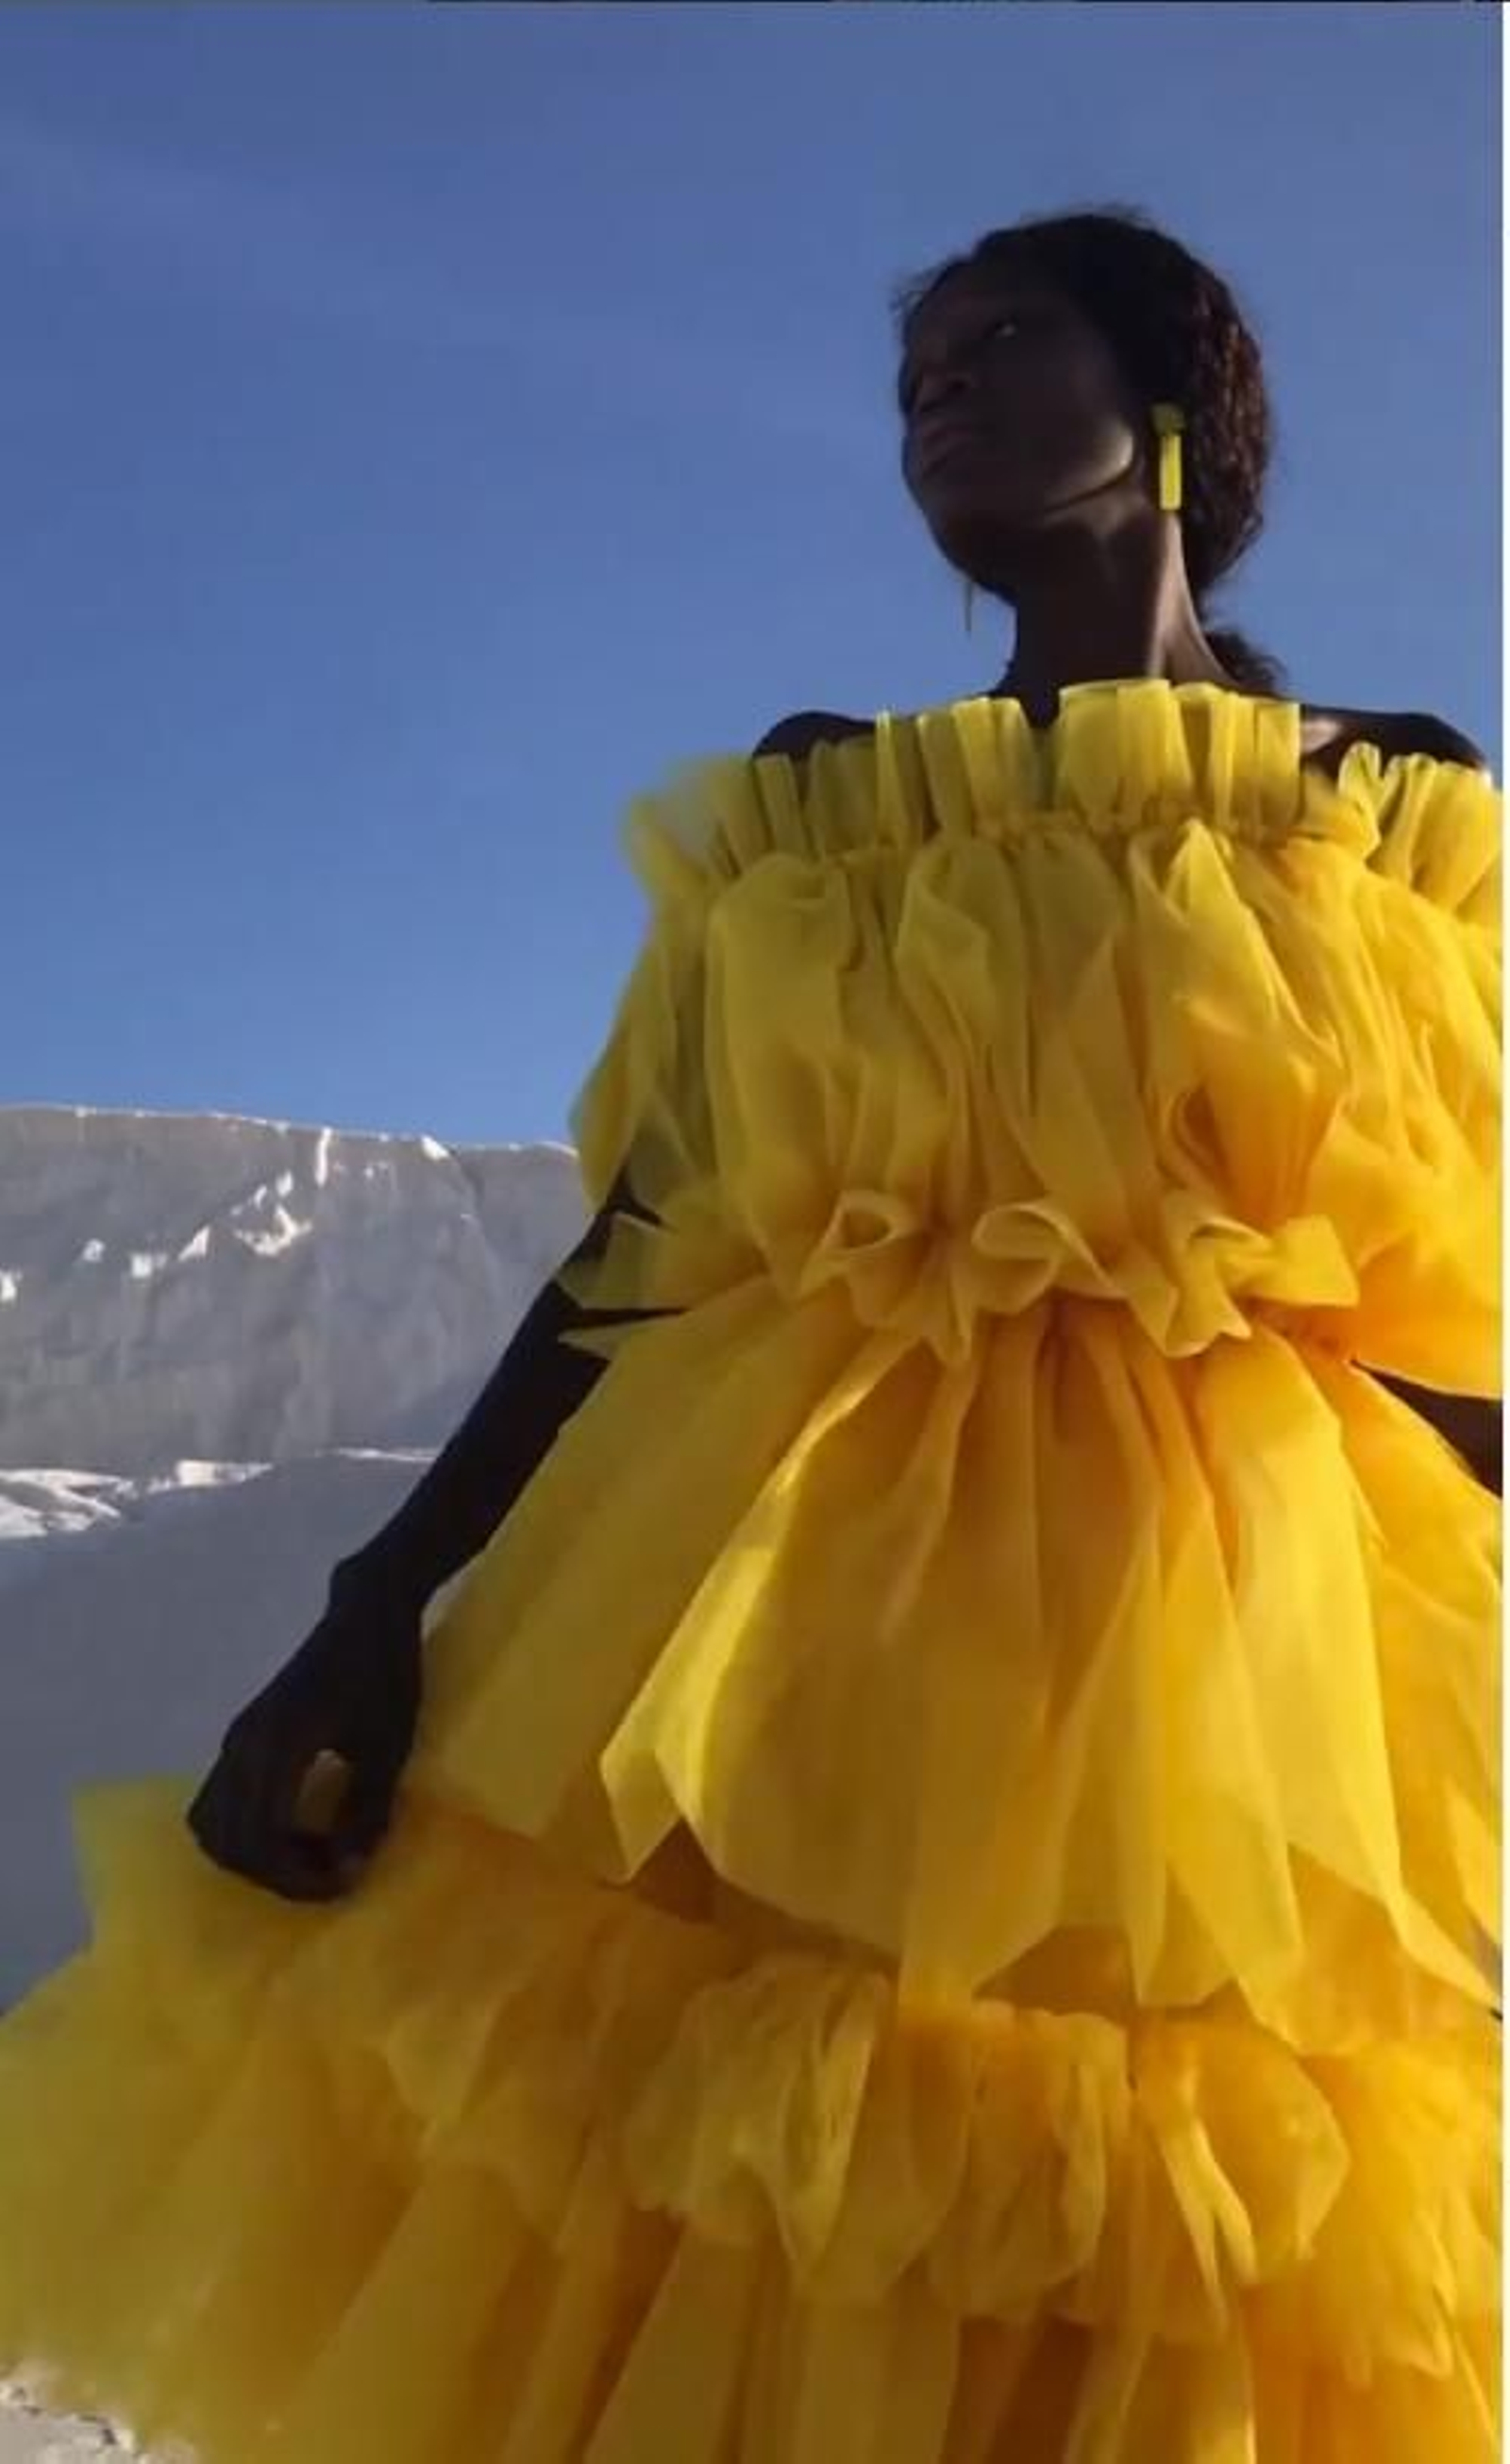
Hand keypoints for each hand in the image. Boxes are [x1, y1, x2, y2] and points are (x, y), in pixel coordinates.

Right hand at [186, 1579, 422, 1901]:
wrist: (367, 1612)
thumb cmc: (385, 1672)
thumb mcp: (388, 1747)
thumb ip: (366, 1810)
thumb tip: (347, 1868)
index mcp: (275, 1747)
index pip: (258, 1839)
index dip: (295, 1877)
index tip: (343, 1882)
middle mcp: (241, 1745)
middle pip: (226, 1840)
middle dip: (274, 1872)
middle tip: (329, 1874)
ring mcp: (237, 1739)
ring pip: (214, 1822)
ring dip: (257, 1853)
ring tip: (312, 1853)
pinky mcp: (244, 1736)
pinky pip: (222, 1800)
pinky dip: (250, 1828)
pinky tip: (298, 1826)